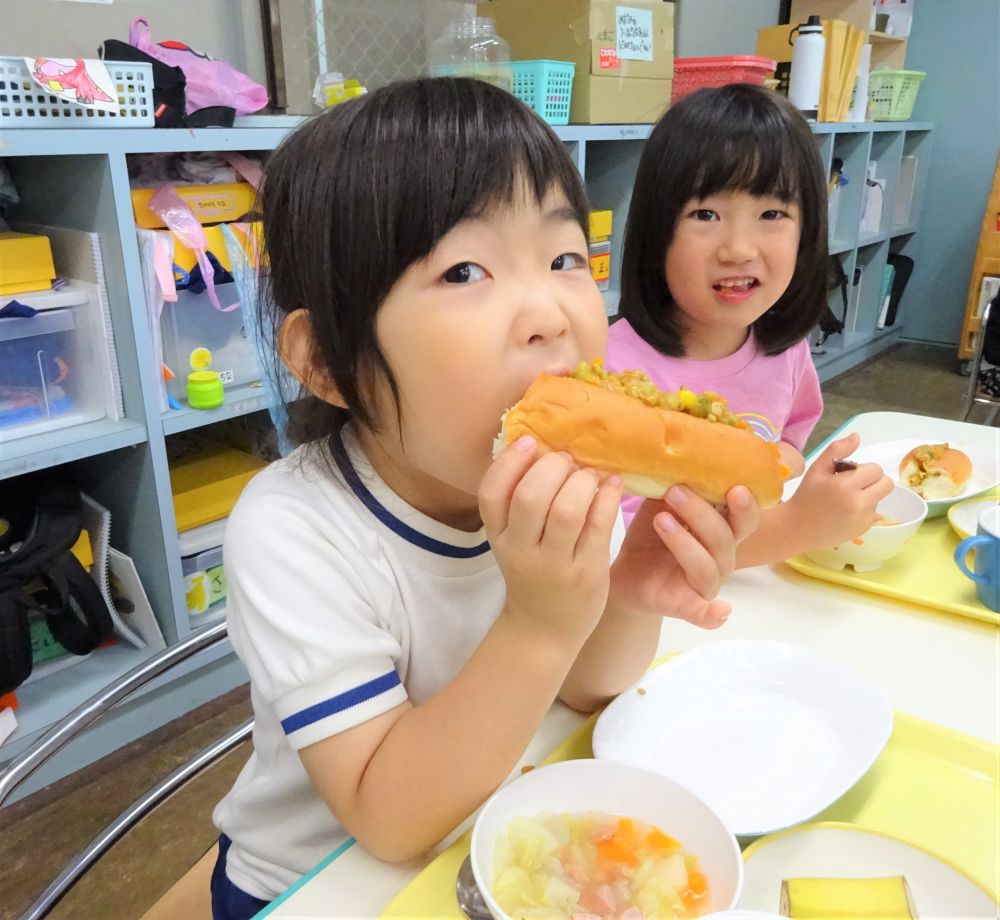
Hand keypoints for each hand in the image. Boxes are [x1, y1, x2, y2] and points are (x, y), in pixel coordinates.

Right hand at [479, 436, 622, 644]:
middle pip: (529, 497)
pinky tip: (612, 484)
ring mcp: (554, 564)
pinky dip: (607, 497)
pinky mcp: (587, 571)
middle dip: (552, 468)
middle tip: (567, 460)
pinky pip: (598, 526)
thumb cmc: (532, 572)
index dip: (509, 462)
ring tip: (589, 475)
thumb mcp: (513, 539)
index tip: (531, 443)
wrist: (545, 628)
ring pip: (565, 511)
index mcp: (499, 536)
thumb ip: (518, 502)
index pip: (491, 493)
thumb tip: (544, 446)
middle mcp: (522, 550)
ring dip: (581, 481)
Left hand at [609, 484, 759, 628]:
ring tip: (660, 520)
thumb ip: (672, 483)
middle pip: (725, 535)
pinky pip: (704, 613)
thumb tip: (672, 447)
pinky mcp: (688, 604)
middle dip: (703, 513)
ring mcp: (707, 581)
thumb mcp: (660, 504)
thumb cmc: (652, 534)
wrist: (627, 575)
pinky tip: (720, 611)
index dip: (744, 502)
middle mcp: (722, 554)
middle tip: (676, 491)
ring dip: (686, 541)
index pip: (743, 514)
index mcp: (721, 527)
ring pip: (707, 563)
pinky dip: (712, 614)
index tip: (735, 485)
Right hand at [787, 433, 893, 547]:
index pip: (875, 469)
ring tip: (847, 499)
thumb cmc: (806, 496)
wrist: (798, 529)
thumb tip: (857, 436)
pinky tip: (846, 511)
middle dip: (873, 480)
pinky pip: (874, 512)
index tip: (847, 474)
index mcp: (846, 485)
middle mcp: (859, 503)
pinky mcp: (865, 529)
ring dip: (869, 494)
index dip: (862, 469)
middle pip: (886, 484)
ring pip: (880, 497)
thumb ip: (837, 450)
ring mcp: (864, 518)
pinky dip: (864, 509)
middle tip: (854, 484)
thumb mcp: (816, 469)